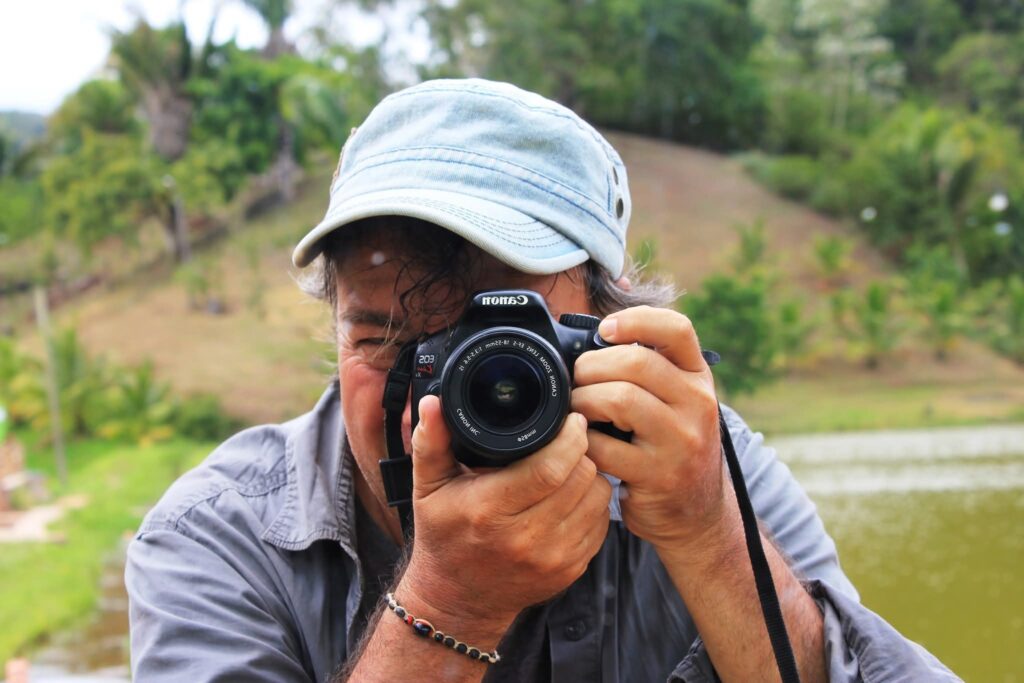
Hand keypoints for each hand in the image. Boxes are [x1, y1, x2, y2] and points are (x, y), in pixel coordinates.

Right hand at [398, 395, 611, 641]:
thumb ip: (431, 441)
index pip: (550, 468)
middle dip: (582, 450)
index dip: (569, 438)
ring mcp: (553, 558)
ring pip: (597, 497)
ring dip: (591, 475)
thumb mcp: (428, 487)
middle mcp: (525, 538)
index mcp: (490, 510)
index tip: (570, 419)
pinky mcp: (571, 570)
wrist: (459, 599)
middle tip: (571, 438)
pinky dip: (593, 503)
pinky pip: (601, 523)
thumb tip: (433, 402)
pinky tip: (574, 494)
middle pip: (580, 478)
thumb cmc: (444, 535)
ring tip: (572, 464)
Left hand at [571, 306, 729, 555]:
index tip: (604, 330)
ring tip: (577, 411)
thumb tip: (590, 336)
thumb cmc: (671, 445)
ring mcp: (681, 441)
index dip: (636, 320)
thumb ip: (648, 369)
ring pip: (619, 399)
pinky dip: (582, 442)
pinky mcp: (659, 475)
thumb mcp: (676, 402)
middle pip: (636, 362)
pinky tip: (582, 445)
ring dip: (584, 401)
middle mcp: (698, 404)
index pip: (677, 330)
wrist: (697, 513)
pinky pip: (605, 447)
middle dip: (592, 367)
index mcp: (699, 378)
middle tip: (577, 381)